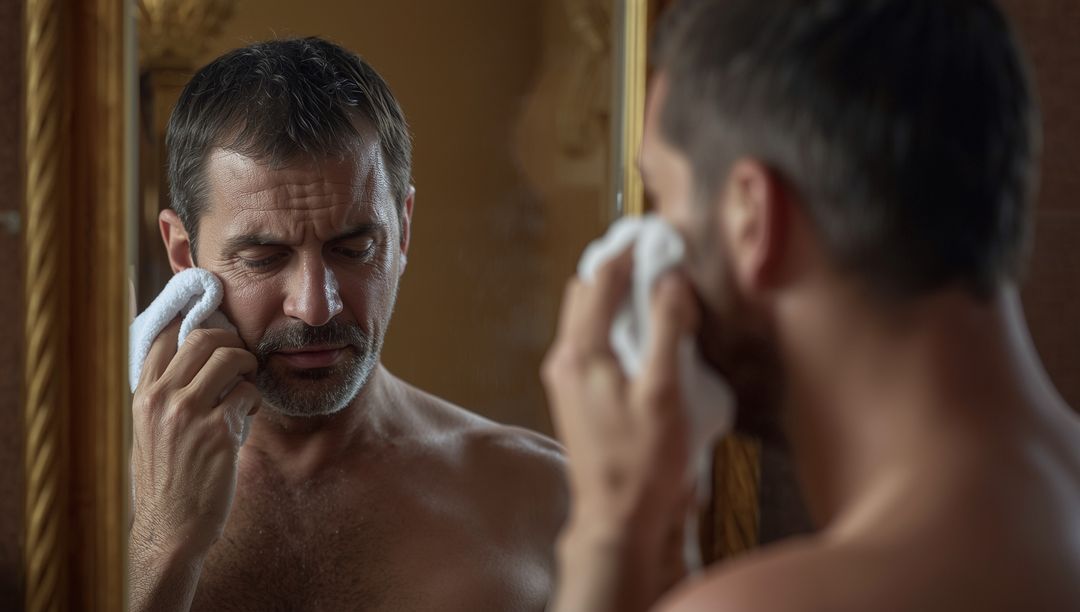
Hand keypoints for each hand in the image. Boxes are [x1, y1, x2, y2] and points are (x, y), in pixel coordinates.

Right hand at [129, 319, 258, 610]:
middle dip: (231, 342)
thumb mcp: (150, 430)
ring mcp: (190, 413)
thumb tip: (198, 356)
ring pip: (231, 359)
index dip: (192, 321)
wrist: (172, 528)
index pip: (164, 335)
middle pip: (203, 337)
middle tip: (241, 358)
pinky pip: (248, 393)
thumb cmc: (168, 479)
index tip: (214, 324)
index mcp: (142, 396)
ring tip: (245, 389)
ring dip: (248, 368)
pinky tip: (245, 419)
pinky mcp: (219, 431)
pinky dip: (253, 401)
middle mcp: (161, 399)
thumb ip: (166, 394)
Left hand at [542, 250, 699, 611]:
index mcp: (582, 353)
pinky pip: (592, 342)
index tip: (655, 234)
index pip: (600, 279)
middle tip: (656, 257)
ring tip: (655, 290)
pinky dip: (615, 325)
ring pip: (587, 317)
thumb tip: (670, 280)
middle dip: (618, 268)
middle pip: (586, 292)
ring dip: (616, 297)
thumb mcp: (664, 392)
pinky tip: (644, 335)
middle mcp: (565, 360)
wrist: (619, 520)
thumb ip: (668, 330)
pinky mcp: (577, 396)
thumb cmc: (642, 463)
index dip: (628, 250)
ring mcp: (567, 379)